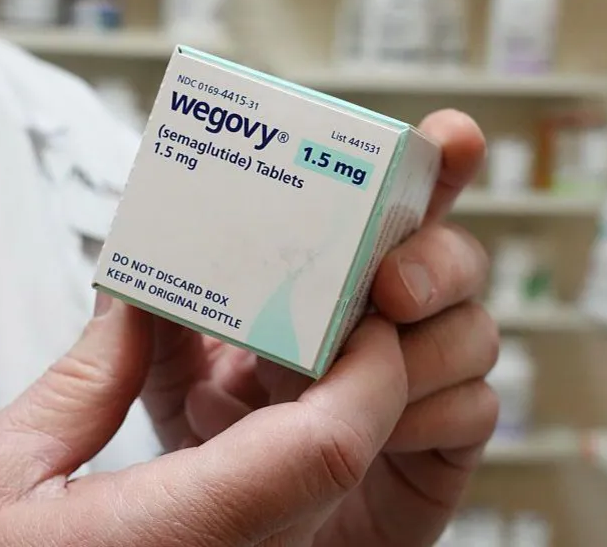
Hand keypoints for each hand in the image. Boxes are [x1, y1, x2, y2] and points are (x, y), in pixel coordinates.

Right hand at [0, 108, 492, 546]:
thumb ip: (80, 383)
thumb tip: (136, 305)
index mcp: (176, 538)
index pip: (325, 447)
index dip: (365, 366)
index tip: (352, 304)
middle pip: (337, 457)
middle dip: (343, 367)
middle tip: (308, 301)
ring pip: (320, 482)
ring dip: (313, 404)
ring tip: (262, 343)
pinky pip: (283, 510)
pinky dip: (276, 446)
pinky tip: (223, 409)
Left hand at [142, 109, 495, 545]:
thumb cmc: (184, 469)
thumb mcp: (156, 385)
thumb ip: (145, 334)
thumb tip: (130, 278)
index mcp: (319, 293)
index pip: (384, 215)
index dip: (427, 171)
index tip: (447, 137)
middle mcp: (379, 330)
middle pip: (452, 261)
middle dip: (439, 257)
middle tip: (390, 283)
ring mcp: (415, 391)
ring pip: (474, 334)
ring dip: (425, 346)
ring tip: (362, 367)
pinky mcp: (437, 457)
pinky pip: (476, 414)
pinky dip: (433, 413)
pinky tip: (381, 431)